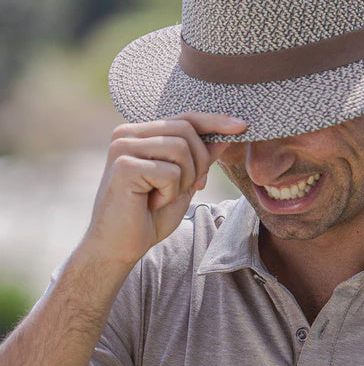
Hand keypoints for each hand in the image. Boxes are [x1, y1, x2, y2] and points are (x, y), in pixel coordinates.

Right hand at [82, 113, 245, 267]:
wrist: (119, 247)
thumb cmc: (149, 216)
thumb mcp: (185, 182)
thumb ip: (201, 158)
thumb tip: (225, 136)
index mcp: (140, 133)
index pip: (185, 118)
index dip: (215, 121)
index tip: (242, 127)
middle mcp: (127, 133)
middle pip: (187, 129)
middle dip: (200, 161)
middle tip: (187, 187)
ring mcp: (122, 147)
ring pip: (181, 149)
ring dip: (185, 179)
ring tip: (164, 196)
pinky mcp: (123, 165)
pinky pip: (170, 171)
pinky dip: (170, 192)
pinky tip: (152, 203)